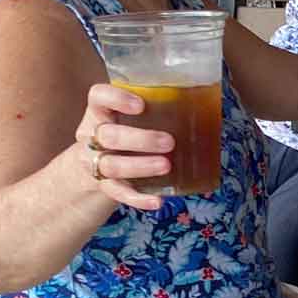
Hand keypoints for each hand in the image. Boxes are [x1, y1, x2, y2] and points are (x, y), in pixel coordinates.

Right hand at [74, 83, 172, 211]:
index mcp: (100, 112)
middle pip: (108, 135)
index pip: (98, 96)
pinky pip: (118, 193)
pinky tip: (157, 201)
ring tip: (166, 166)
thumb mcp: (130, 117)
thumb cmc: (125, 132)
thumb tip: (204, 103)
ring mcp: (94, 162)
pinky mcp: (103, 186)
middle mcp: (92, 135)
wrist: (94, 166)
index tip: (140, 105)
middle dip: (140, 139)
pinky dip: (138, 198)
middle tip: (169, 142)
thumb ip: (155, 109)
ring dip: (140, 166)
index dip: (116, 98)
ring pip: (111, 165)